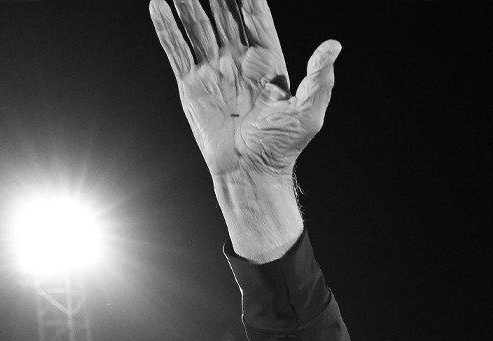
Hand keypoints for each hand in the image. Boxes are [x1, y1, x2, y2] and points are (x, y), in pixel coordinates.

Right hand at [149, 0, 339, 178]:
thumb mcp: (309, 113)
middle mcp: (239, 61)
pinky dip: (167, 28)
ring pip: (198, 27)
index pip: (256, 19)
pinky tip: (159, 5)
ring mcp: (213, 71)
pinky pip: (177, 51)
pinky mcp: (192, 85)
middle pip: (224, 16)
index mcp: (267, 62)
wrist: (251, 172)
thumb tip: (334, 46)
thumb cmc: (282, 146)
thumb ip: (319, 78)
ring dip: (188, 4)